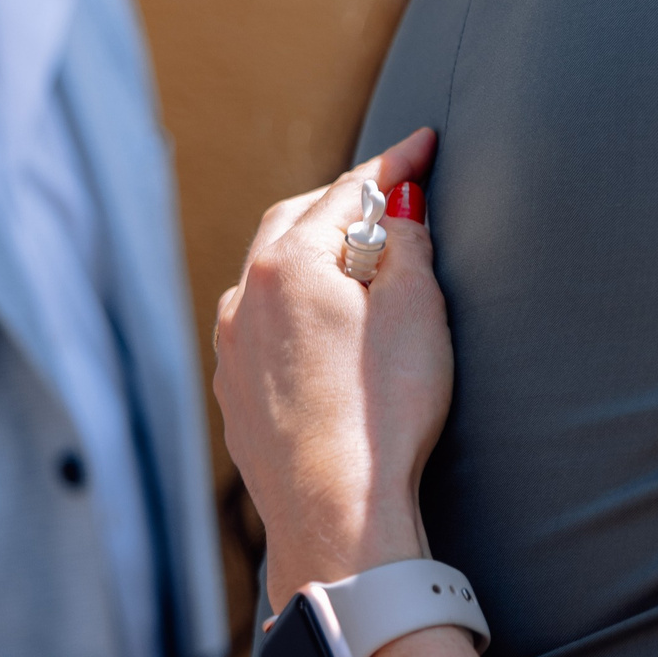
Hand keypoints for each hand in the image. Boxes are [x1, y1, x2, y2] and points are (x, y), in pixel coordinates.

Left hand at [213, 129, 447, 609]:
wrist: (335, 511)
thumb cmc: (383, 409)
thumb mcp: (417, 307)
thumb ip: (407, 244)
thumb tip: (398, 216)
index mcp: (287, 263)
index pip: (348, 191)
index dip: (394, 164)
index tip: (425, 145)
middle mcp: (245, 299)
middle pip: (294, 225)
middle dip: (343, 204)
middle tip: (393, 197)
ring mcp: (232, 350)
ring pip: (270, 278)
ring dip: (315, 257)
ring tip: (362, 265)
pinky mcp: (236, 396)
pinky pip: (265, 328)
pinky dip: (298, 310)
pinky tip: (331, 331)